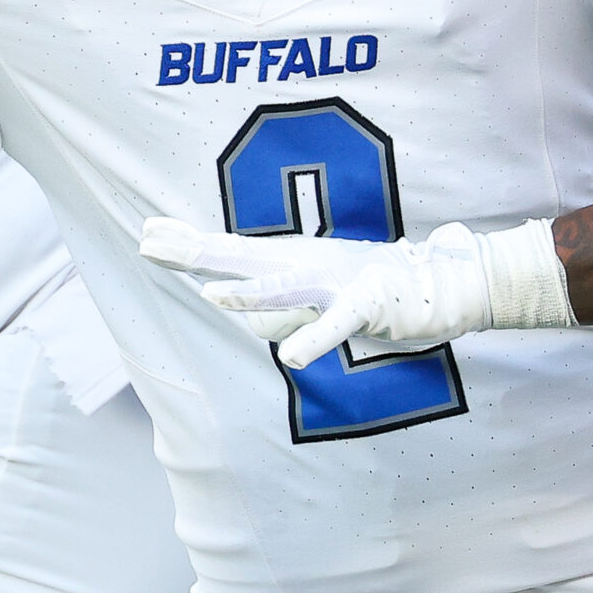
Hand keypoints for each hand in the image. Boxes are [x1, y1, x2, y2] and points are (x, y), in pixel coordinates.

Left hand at [140, 218, 496, 368]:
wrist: (444, 280)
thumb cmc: (377, 286)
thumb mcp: (318, 294)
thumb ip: (280, 303)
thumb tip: (241, 314)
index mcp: (294, 260)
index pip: (232, 250)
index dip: (191, 243)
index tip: (148, 232)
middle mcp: (308, 264)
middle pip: (243, 256)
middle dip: (197, 252)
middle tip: (149, 242)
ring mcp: (338, 282)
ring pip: (286, 287)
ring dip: (249, 293)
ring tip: (210, 297)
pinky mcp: (370, 303)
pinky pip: (338, 324)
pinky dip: (316, 340)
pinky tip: (292, 360)